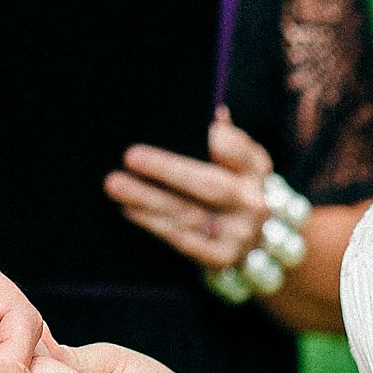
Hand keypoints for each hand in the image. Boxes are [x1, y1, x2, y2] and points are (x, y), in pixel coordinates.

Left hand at [105, 111, 273, 271]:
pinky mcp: (220, 258)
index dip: (227, 144)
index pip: (243, 152)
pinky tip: (130, 210)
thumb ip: (226, 139)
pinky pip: (183, 240)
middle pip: (209, 185)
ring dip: (147, 199)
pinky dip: (154, 224)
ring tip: (116, 185)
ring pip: (188, 214)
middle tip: (130, 156)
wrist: (255, 242)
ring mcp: (238, 234)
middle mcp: (251, 202)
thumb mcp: (239, 161)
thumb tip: (214, 114)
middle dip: (168, 170)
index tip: (205, 132)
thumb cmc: (234, 186)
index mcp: (256, 169)